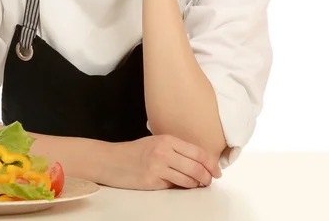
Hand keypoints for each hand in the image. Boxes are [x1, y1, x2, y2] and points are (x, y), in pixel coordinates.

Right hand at [102, 134, 221, 190]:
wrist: (111, 160)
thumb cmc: (134, 152)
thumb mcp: (156, 142)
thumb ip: (175, 149)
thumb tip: (198, 162)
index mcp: (167, 139)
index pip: (198, 152)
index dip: (211, 163)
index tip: (217, 171)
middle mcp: (164, 151)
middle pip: (197, 167)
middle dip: (207, 177)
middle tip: (210, 181)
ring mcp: (158, 167)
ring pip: (189, 179)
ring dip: (197, 185)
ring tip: (199, 185)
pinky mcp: (152, 181)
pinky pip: (175, 187)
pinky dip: (183, 188)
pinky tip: (184, 187)